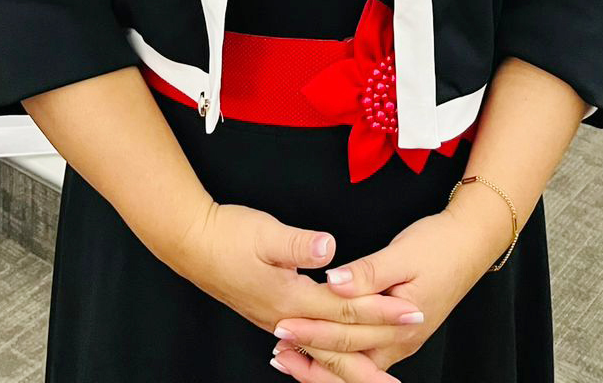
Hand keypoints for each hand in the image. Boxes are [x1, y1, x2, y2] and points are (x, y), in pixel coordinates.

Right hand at [175, 200, 424, 375]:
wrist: (191, 243)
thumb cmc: (226, 235)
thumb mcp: (263, 232)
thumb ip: (297, 244)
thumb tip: (329, 249)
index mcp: (290, 299)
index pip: (346, 310)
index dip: (380, 310)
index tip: (411, 311)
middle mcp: (286, 317)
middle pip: (339, 341)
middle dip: (376, 346)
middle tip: (404, 354)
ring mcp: (277, 319)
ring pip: (324, 348)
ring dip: (355, 359)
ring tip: (380, 372)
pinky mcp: (271, 312)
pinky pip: (310, 344)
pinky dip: (329, 354)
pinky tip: (336, 356)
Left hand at [270, 207, 490, 379]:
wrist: (471, 244)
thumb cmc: (438, 245)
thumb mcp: (402, 253)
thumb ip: (367, 272)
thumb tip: (332, 281)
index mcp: (400, 323)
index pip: (347, 335)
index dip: (312, 332)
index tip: (283, 325)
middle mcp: (401, 342)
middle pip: (348, 358)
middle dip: (310, 355)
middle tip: (277, 347)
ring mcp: (401, 343)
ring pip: (355, 366)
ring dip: (321, 364)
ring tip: (288, 357)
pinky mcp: (399, 337)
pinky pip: (364, 358)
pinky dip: (338, 359)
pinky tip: (318, 351)